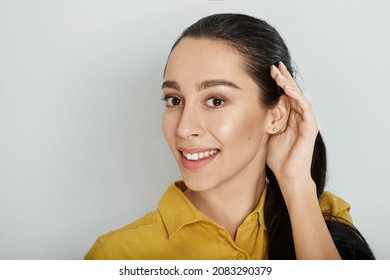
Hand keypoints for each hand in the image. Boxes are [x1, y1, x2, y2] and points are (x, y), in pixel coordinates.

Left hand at [267, 62, 318, 189]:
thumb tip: (251, 110)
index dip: (278, 83)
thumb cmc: (279, 158)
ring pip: (299, 96)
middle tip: (274, 65)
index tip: (268, 72)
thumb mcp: (267, 135)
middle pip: (292, 93)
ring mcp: (306, 121)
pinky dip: (297, 97)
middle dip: (284, 78)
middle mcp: (299, 117)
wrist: (288, 175)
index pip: (285, 96)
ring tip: (279, 73)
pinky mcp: (310, 127)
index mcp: (289, 118)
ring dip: (289, 84)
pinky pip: (305, 107)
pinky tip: (288, 89)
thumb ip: (265, 121)